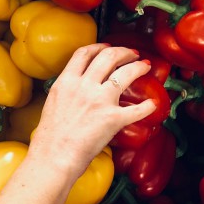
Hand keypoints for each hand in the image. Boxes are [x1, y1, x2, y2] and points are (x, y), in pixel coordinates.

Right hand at [29, 43, 156, 177]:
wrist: (54, 156)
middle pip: (109, 56)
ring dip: (139, 67)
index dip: (99, 46)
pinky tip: (153, 104)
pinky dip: (148, 107)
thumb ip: (66, 91)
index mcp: (67, 82)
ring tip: (145, 66)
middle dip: (124, 52)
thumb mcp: (53, 103)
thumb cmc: (50, 138)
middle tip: (133, 54)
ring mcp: (100, 100)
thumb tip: (76, 90)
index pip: (84, 53)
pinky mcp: (113, 118)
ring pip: (126, 73)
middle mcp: (84, 86)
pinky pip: (137, 109)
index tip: (108, 47)